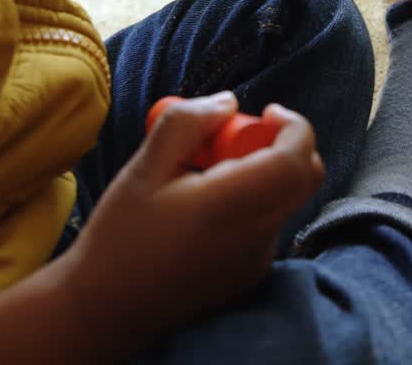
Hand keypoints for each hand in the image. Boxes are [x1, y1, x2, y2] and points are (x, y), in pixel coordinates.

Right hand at [57, 92, 323, 355]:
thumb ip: (188, 124)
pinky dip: (252, 204)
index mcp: (232, 204)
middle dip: (283, 146)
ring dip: (264, 176)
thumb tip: (229, 102)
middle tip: (234, 143)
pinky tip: (206, 213)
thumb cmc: (121, 235)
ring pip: (286, 200)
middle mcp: (257, 235)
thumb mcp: (145, 167)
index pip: (296, 158)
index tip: (266, 111)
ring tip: (207, 180)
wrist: (106, 309)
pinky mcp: (252, 275)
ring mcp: (259, 259)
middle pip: (305, 178)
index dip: (293, 125)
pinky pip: (269, 225)